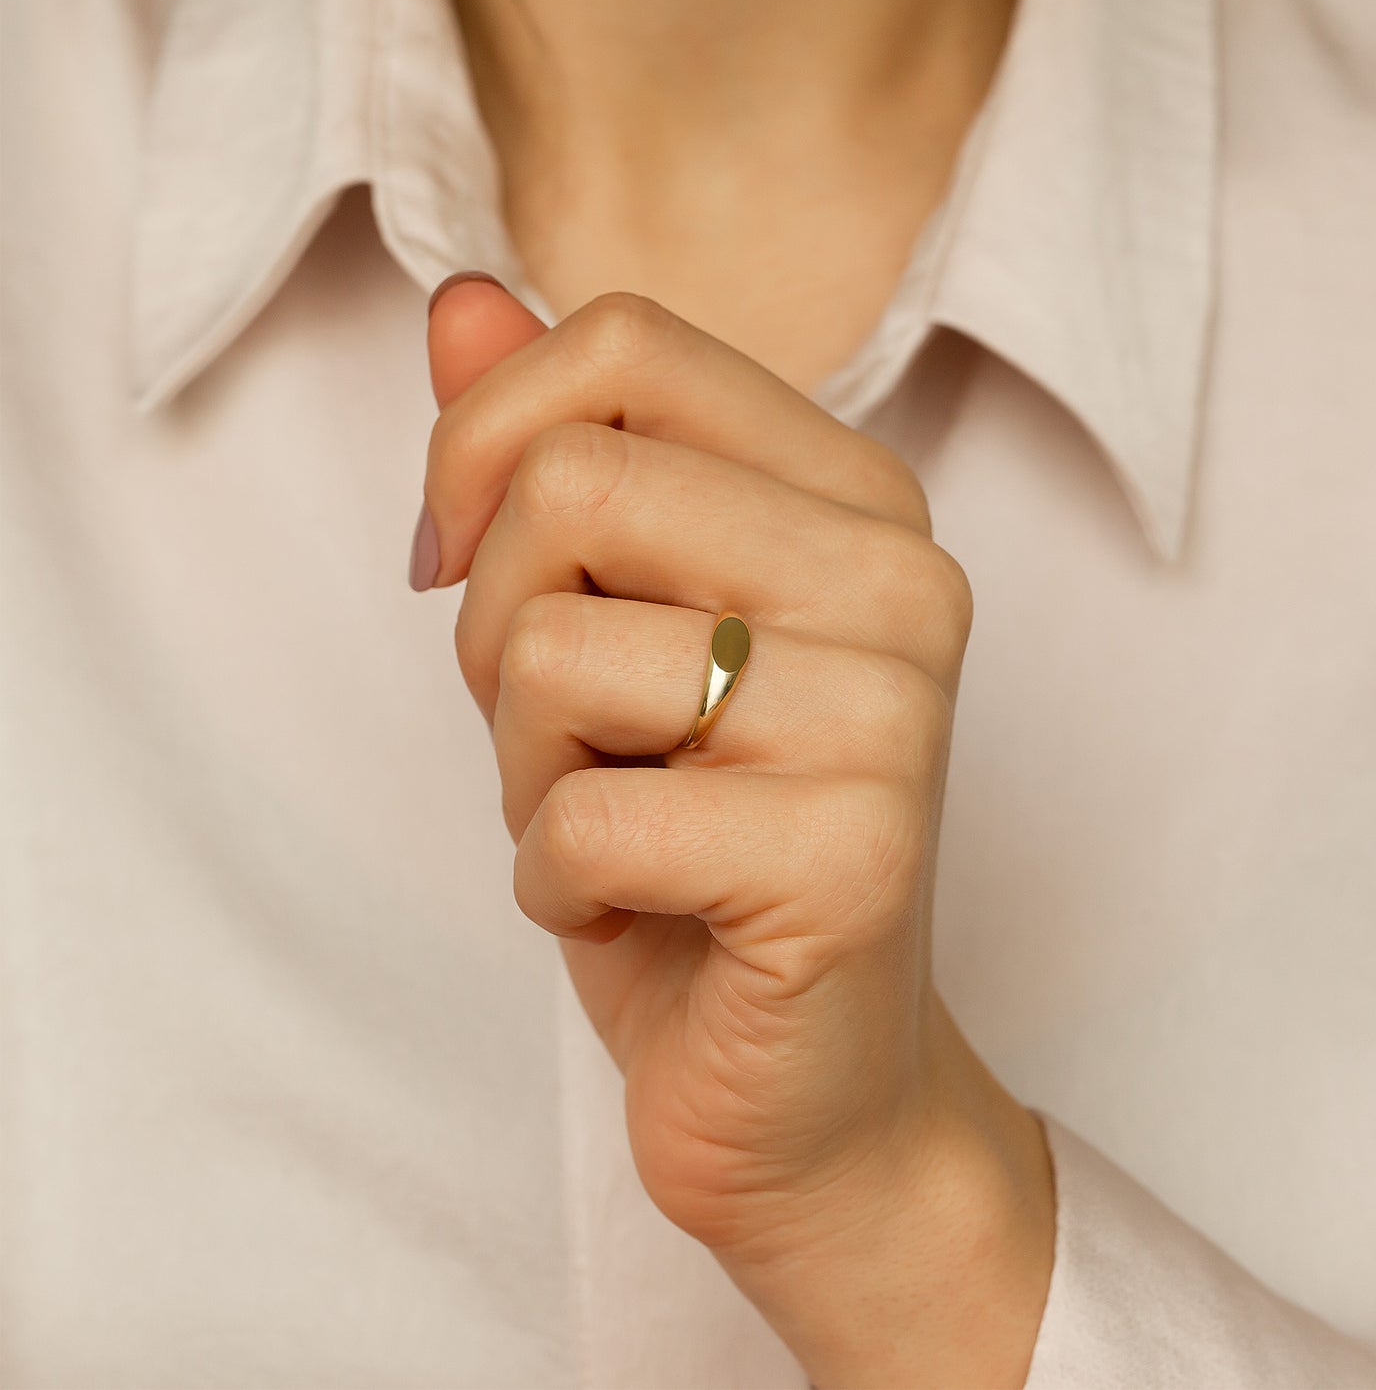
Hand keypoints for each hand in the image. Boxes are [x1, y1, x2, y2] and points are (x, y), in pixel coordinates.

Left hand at [417, 278, 1054, 1387]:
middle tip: (563, 734)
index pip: (624, 344)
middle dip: (496, 629)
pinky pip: (575, 824)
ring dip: (524, 770)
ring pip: (549, 654)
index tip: (464, 559)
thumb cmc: (696, 847)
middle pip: (570, 487)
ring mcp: (892, 715)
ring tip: (619, 831)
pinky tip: (640, 916)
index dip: (484, 442)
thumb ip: (549, 454)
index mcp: (854, 498)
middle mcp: (900, 579)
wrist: (812, 1089)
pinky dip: (551, 889)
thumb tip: (460, 300)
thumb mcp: (603, 629)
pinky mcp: (854, 858)